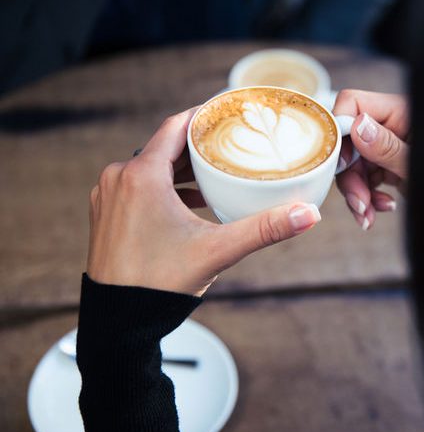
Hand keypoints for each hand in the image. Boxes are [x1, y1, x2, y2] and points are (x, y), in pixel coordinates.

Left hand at [87, 108, 320, 295]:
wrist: (118, 321)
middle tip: (231, 140)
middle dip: (199, 144)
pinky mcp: (107, 213)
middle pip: (165, 146)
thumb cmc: (159, 284)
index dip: (204, 115)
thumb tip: (309, 215)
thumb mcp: (218, 251)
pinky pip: (139, 185)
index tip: (228, 110)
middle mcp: (119, 178)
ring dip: (182, 166)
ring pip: (151, 165)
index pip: (177, 126)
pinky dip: (164, 185)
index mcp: (142, 176)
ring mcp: (109, 196)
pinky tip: (190, 199)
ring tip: (216, 169)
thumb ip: (264, 228)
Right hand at [333, 90, 409, 229]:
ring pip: (356, 164)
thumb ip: (388, 147)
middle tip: (360, 205)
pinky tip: (382, 209)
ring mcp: (391, 145)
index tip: (343, 164)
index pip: (353, 105)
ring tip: (368, 218)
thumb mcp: (420, 165)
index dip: (341, 133)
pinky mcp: (391, 165)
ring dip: (357, 194)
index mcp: (400, 112)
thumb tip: (357, 125)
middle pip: (349, 141)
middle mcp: (392, 125)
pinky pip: (368, 178)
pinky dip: (368, 197)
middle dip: (350, 176)